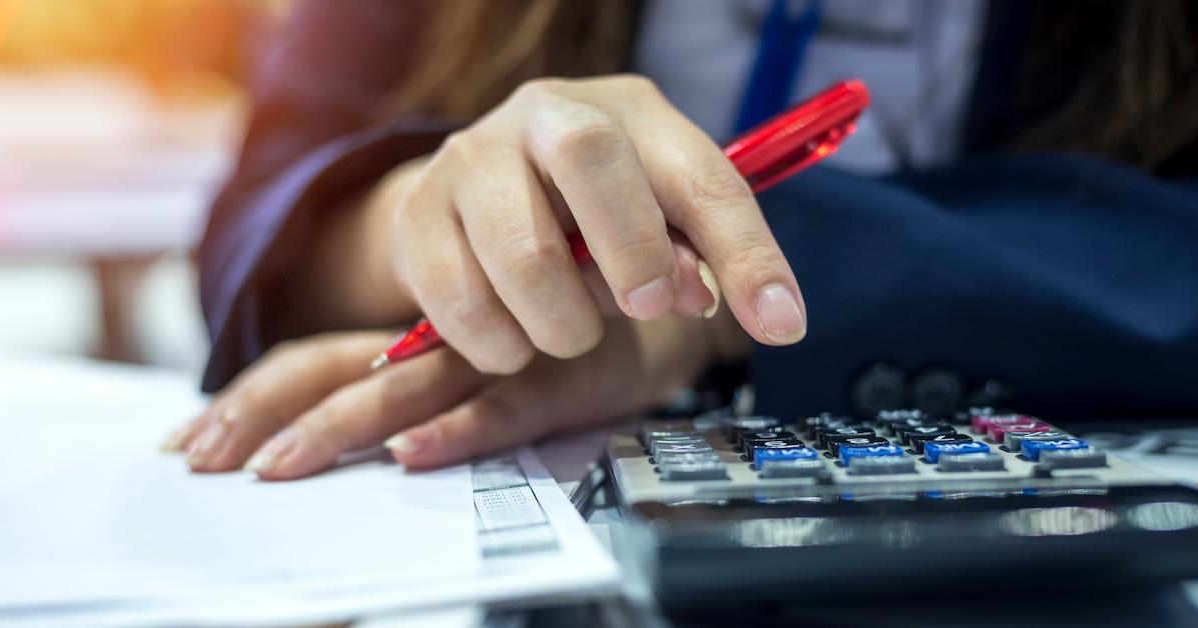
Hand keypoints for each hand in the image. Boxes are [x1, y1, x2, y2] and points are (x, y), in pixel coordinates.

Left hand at [162, 314, 745, 477]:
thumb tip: (353, 439)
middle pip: (335, 365)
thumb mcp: (489, 348)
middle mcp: (445, 334)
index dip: (254, 394)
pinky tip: (414, 454)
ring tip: (279, 468)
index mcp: (417, 327)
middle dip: (264, 412)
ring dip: (340, 427)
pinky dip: (457, 430)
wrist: (669, 295)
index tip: (193, 439)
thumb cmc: (570, 322)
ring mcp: (500, 353)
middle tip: (201, 460)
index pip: (317, 354)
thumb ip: (427, 379)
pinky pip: (503, 406)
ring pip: (406, 386)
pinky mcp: (559, 378)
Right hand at [298, 74, 806, 373]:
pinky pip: (459, 301)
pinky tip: (513, 338)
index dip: (748, 253)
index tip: (781, 324)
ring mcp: (470, 157)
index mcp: (628, 112)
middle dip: (632, 251)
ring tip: (569, 331)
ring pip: (521, 251)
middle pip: (592, 157)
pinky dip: (499, 345)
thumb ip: (693, 259)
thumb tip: (717, 303)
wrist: (473, 202)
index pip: (701, 173)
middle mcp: (545, 114)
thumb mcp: (655, 224)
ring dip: (561, 323)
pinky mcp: (416, 213)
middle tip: (642, 309)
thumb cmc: (585, 215)